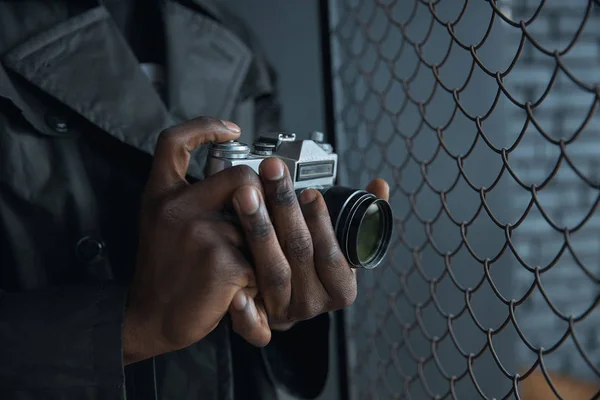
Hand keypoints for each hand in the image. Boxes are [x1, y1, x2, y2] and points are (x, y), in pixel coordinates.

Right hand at [123, 117, 270, 364]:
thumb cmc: (165, 270)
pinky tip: (235, 287)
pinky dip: (256, 276)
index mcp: (162, 195)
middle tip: (252, 225)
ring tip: (235, 267)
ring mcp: (200, 233)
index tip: (230, 130)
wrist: (150, 318)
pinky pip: (260, 258)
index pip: (174, 142)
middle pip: (242, 177)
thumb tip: (245, 179)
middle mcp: (177, 207)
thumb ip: (193, 197)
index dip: (204, 127)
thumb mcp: (163, 222)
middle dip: (259, 198)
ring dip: (255, 247)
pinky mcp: (222, 261)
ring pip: (258, 223)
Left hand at [227, 157, 389, 334]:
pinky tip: (235, 291)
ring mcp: (286, 313)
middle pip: (298, 254)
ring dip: (257, 231)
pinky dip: (245, 311)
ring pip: (272, 273)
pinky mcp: (260, 323)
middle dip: (283, 208)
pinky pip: (252, 325)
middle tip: (272, 173)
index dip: (321, 222)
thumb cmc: (317, 264)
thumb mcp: (344, 243)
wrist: (290, 300)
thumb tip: (379, 185)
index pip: (331, 253)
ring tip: (246, 195)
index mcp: (341, 288)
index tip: (309, 192)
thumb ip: (363, 215)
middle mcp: (314, 303)